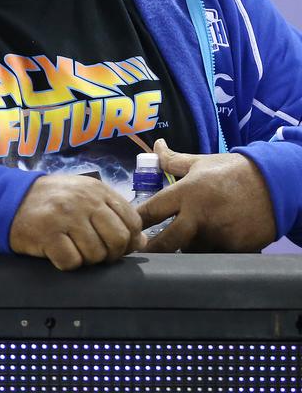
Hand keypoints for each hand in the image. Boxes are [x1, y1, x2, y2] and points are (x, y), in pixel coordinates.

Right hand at [10, 173, 145, 270]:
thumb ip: (112, 213)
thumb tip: (141, 242)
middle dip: (110, 254)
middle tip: (94, 252)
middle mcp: (83, 201)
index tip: (112, 243)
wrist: (8, 200)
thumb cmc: (51, 201)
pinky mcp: (48, 235)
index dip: (128, 239)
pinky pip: (72, 262)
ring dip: (86, 259)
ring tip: (72, 249)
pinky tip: (57, 252)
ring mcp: (65, 217)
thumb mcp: (83, 197)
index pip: (132, 221)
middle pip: (118, 240)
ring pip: (96, 254)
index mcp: (97, 190)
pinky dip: (66, 263)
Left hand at [139, 139, 276, 252]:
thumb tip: (155, 145)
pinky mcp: (235, 248)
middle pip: (167, 242)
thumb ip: (173, 160)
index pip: (152, 211)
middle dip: (153, 250)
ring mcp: (218, 235)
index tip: (126, 228)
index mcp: (186, 193)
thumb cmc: (232, 172)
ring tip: (184, 243)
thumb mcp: (201, 163)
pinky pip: (214, 257)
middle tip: (143, 253)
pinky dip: (208, 254)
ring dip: (185, 250)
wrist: (276, 184)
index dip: (136, 222)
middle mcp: (199, 216)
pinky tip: (209, 245)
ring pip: (191, 252)